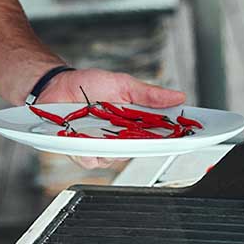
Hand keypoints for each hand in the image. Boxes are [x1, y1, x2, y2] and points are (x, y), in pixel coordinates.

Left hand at [39, 68, 186, 169]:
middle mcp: (119, 138)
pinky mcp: (80, 151)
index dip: (173, 138)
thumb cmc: (88, 84)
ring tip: (106, 132)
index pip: (158, 135)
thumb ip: (148, 94)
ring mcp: (99, 146)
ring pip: (114, 159)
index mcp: (133, 123)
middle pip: (138, 151)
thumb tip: (178, 96)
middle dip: (143, 145)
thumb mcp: (122, 84)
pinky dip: (88, 152)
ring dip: (112, 147)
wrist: (56, 85)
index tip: (187, 136)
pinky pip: (89, 160)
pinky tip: (85, 140)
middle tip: (143, 134)